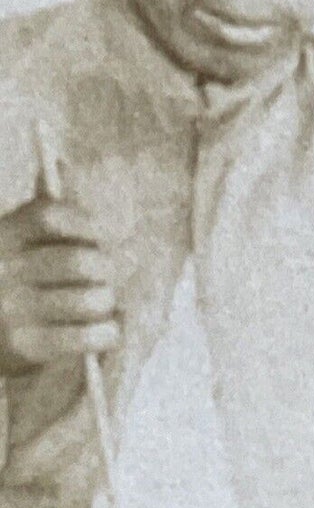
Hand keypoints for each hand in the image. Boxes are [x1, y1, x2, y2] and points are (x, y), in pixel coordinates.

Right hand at [0, 193, 117, 376]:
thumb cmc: (8, 281)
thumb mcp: (14, 243)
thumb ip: (39, 213)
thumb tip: (65, 162)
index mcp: (2, 237)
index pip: (49, 216)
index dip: (85, 223)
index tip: (100, 234)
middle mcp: (2, 271)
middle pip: (80, 262)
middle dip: (106, 269)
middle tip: (108, 276)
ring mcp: (12, 310)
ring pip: (90, 299)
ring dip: (107, 302)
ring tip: (102, 304)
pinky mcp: (24, 345)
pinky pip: (87, 336)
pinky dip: (108, 332)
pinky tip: (106, 331)